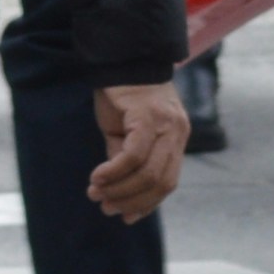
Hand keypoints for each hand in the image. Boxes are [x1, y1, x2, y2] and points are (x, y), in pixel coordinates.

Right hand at [87, 78, 189, 220]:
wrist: (120, 56)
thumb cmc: (121, 94)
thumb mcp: (124, 133)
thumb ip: (125, 159)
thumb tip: (116, 191)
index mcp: (176, 138)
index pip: (168, 182)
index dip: (147, 203)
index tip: (125, 216)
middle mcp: (177, 133)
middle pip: (161, 182)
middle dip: (131, 201)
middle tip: (105, 207)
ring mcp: (166, 125)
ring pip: (148, 173)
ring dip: (119, 189)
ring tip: (96, 193)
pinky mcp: (148, 117)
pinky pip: (133, 155)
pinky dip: (114, 172)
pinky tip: (97, 177)